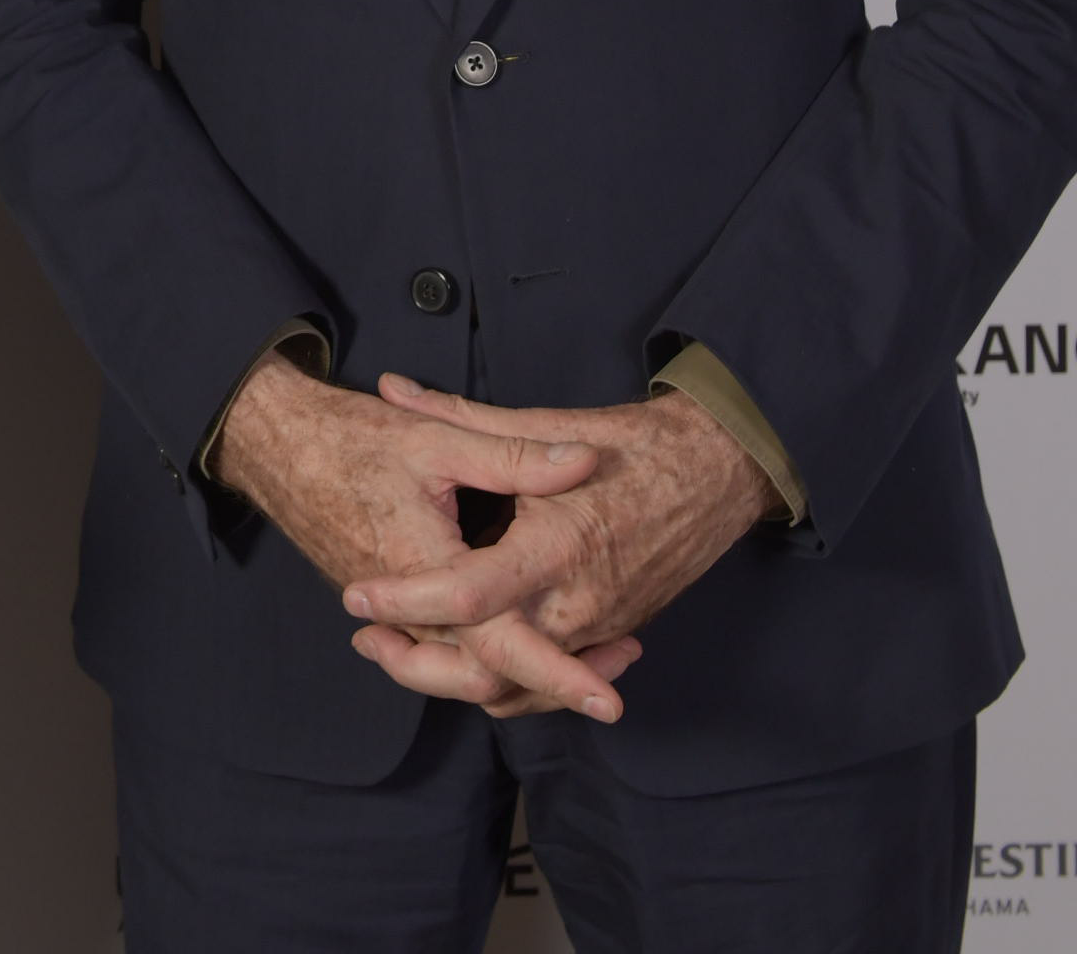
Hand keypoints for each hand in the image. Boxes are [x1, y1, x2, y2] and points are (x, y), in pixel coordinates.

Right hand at [208, 352, 634, 720]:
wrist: (277, 448)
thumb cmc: (353, 440)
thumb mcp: (438, 440)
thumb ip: (514, 455)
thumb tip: (587, 461)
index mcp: (430, 572)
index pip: (504, 645)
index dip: (560, 676)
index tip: (608, 702)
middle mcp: (411, 611)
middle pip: (486, 681)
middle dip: (552, 687)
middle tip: (611, 682)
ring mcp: (397, 615)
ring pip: (463, 675)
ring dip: (521, 676)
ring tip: (581, 660)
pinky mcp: (390, 610)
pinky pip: (442, 654)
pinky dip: (484, 659)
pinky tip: (519, 636)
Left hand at [339, 379, 772, 718]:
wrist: (720, 472)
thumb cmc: (635, 444)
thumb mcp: (546, 424)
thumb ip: (461, 417)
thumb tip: (393, 389)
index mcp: (557, 547)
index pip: (466, 595)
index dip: (404, 601)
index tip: (355, 597)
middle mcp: (578, 602)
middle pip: (484, 666)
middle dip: (417, 665)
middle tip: (366, 640)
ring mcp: (600, 628)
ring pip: (517, 688)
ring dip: (456, 680)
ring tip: (399, 650)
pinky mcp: (613, 636)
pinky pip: (550, 681)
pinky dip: (507, 680)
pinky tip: (467, 655)